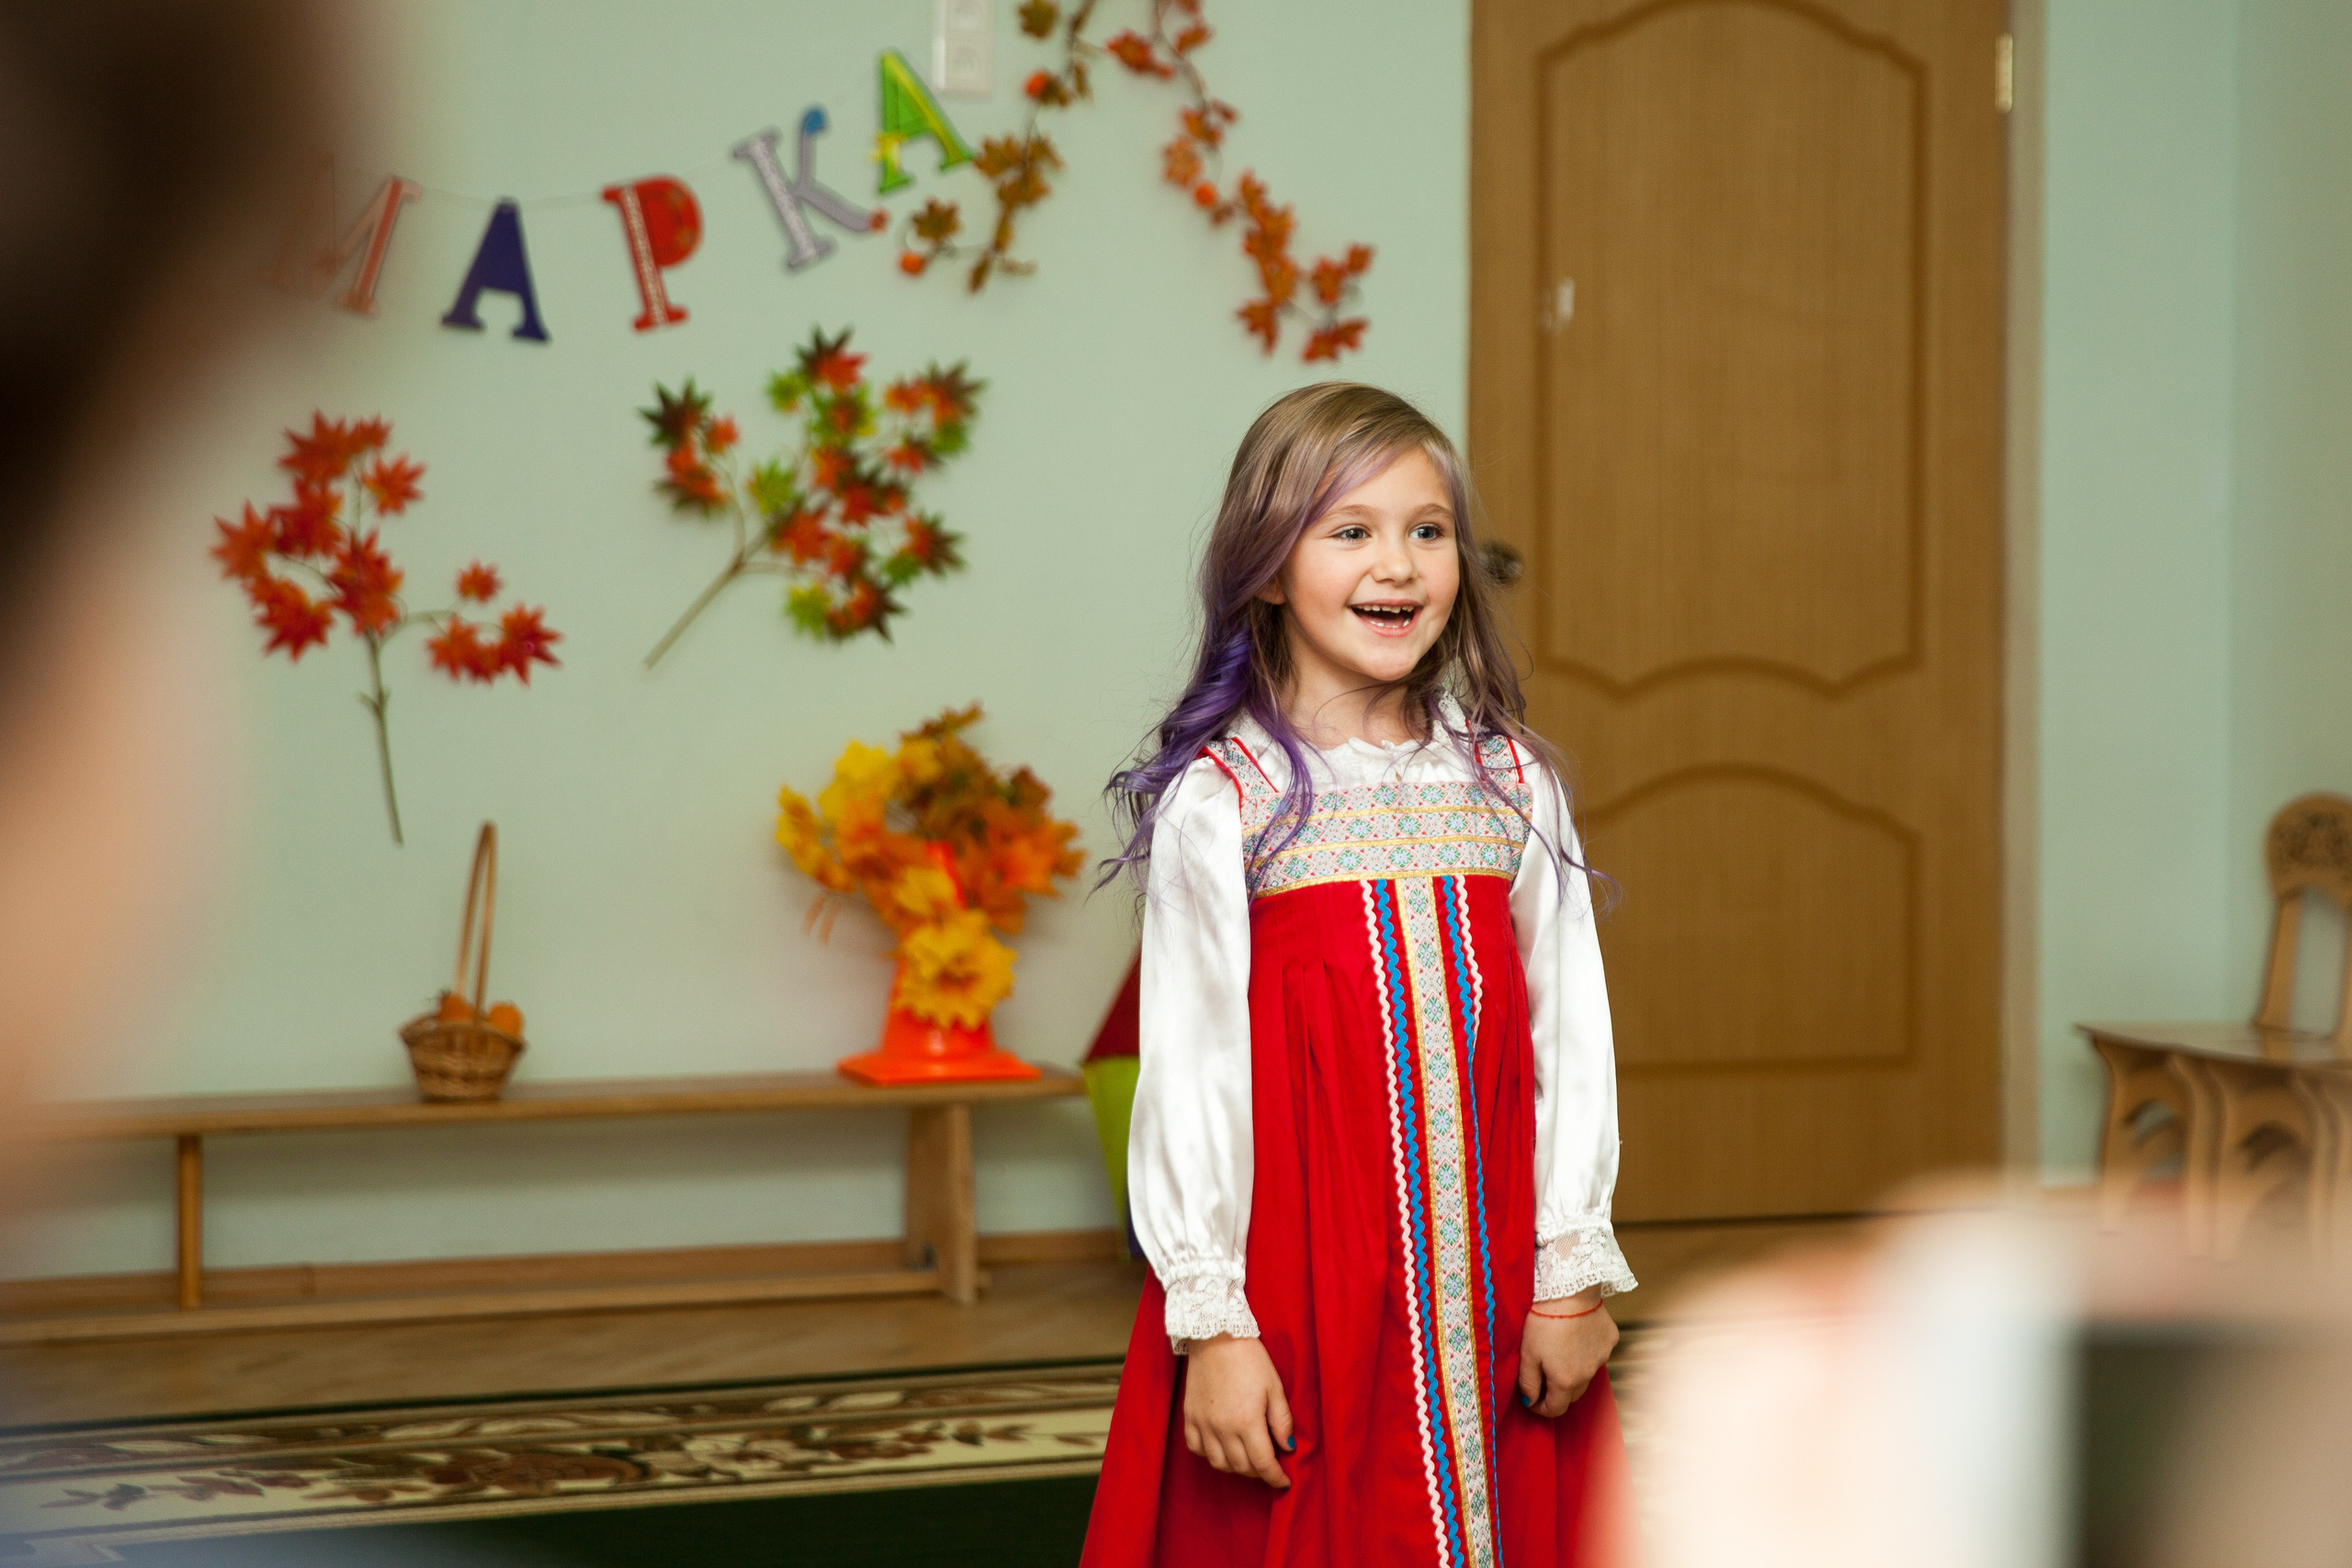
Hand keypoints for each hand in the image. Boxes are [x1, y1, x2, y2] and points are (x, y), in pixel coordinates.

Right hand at [1183, 1334, 1294, 1488]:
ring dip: (1236, 1467)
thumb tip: (1287, 1447)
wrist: (1215, 1337)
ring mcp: (1203, 1424)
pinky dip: (1210, 1455)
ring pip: (1218, 1463)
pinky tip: (1221, 1448)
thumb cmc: (1250, 1359)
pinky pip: (1196, 1448)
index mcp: (1247, 1421)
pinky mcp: (1190, 1417)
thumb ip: (1281, 1420)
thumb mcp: (1274, 1387)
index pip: (1263, 1463)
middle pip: (1241, 1466)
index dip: (1275, 1477)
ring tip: (1247, 1460)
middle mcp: (1223, 1428)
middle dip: (1259, 1472)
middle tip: (1269, 1466)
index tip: (1284, 1481)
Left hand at [1518, 1290, 1616, 1416]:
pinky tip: (1575, 1335)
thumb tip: (1530, 1401)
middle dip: (1557, 1392)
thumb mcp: (1527, 1353)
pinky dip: (1586, 1351)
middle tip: (1542, 1375)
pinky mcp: (1610, 1339)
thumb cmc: (1544, 1321)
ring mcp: (1602, 1357)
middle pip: (1572, 1394)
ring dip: (1573, 1371)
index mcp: (1566, 1381)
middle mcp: (1588, 1374)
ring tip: (1558, 1351)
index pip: (1556, 1409)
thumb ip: (1528, 1382)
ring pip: (1586, 1374)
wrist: (1569, 1289)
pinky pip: (1597, 1353)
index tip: (1531, 1400)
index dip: (1541, 1408)